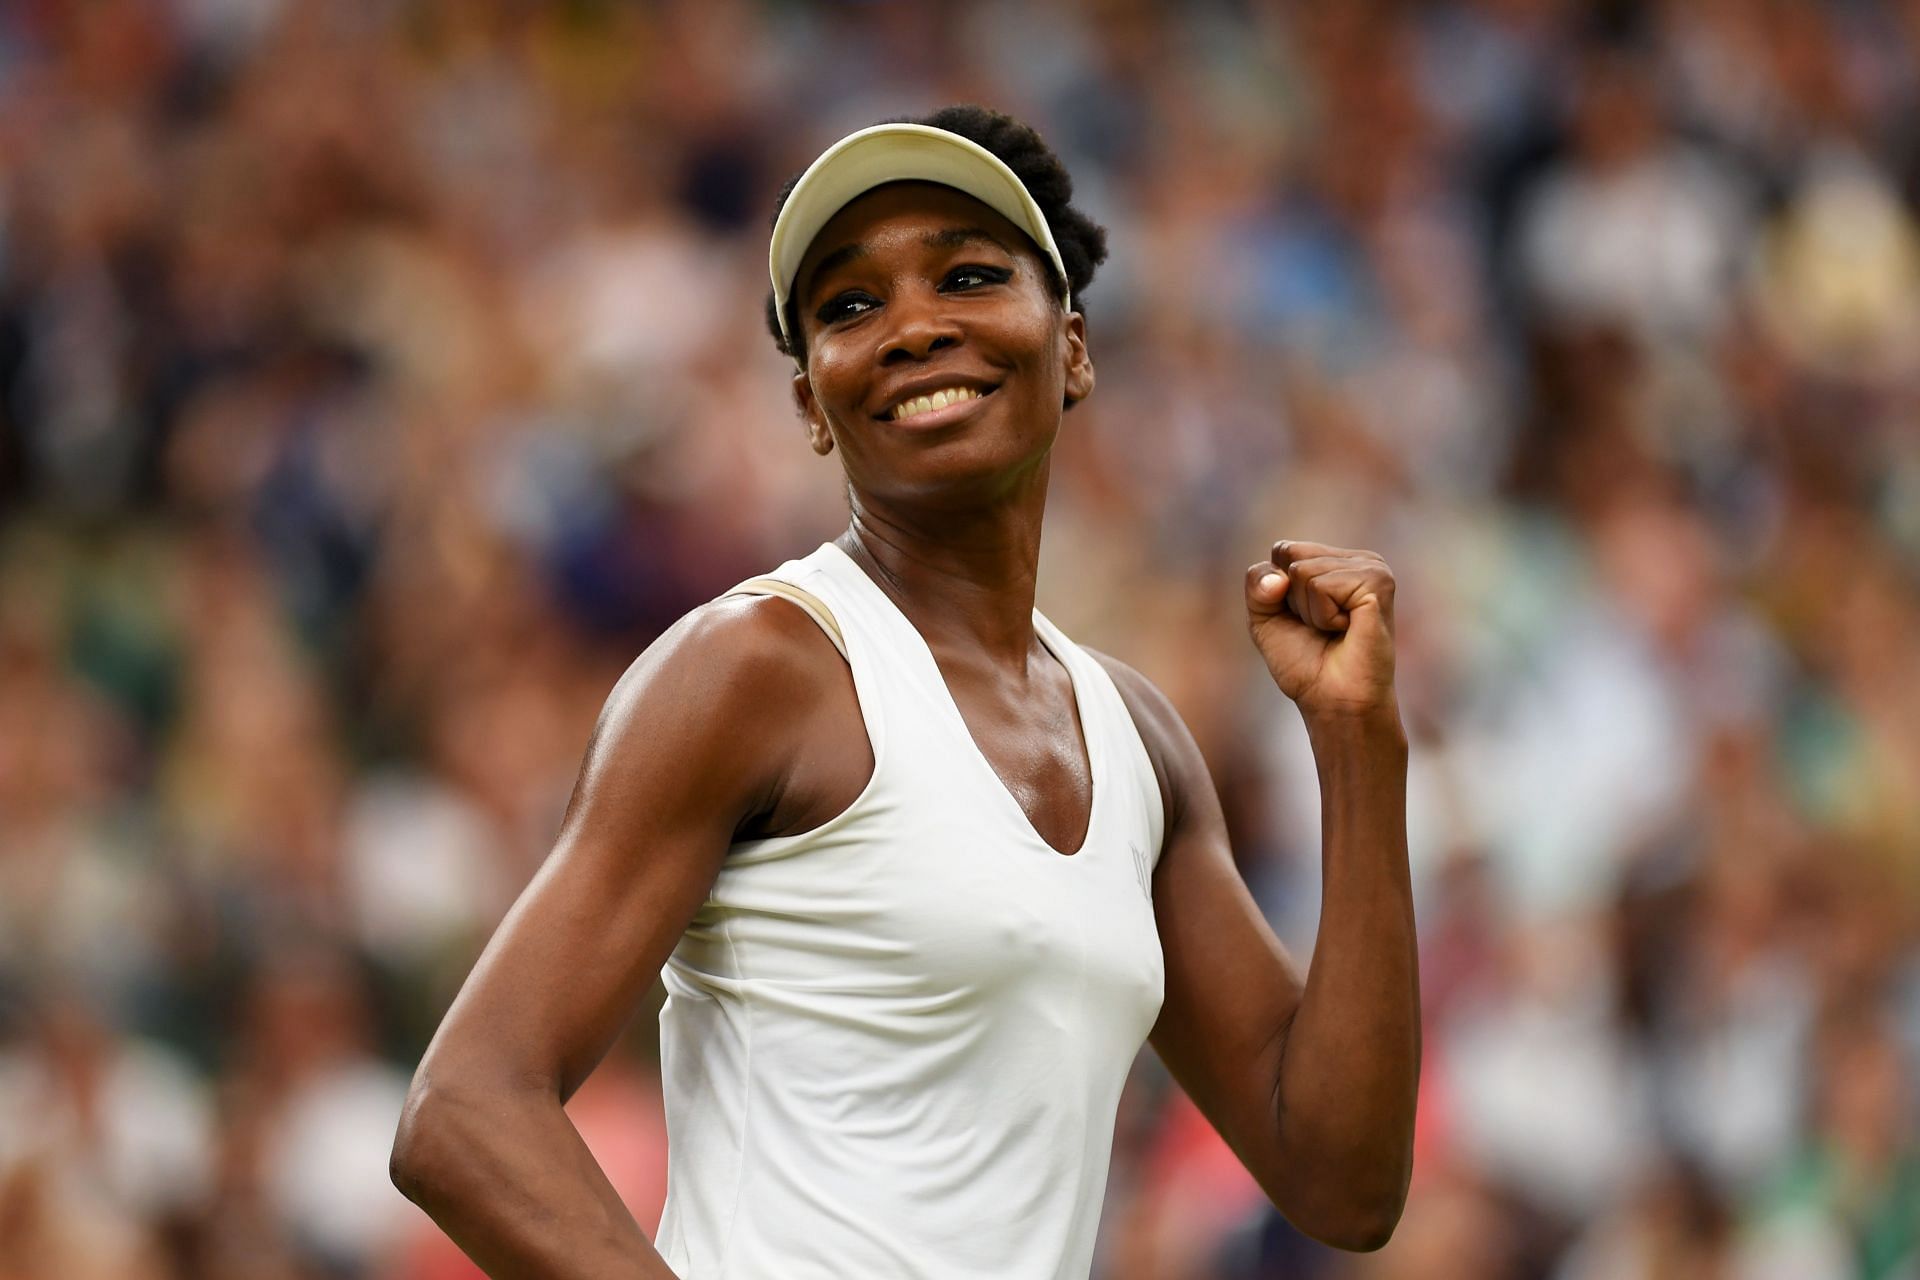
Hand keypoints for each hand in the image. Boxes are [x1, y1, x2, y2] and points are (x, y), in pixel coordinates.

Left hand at [1246, 540, 1398, 725]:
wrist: (1333, 701)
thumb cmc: (1306, 663)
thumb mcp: (1265, 618)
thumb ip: (1257, 583)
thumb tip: (1278, 577)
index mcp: (1336, 561)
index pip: (1283, 550)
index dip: (1276, 591)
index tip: (1302, 620)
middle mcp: (1357, 559)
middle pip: (1290, 555)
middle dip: (1292, 600)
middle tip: (1321, 628)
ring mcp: (1372, 568)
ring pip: (1303, 571)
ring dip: (1310, 612)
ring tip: (1335, 630)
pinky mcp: (1378, 583)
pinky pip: (1321, 586)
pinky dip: (1323, 616)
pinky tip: (1347, 629)